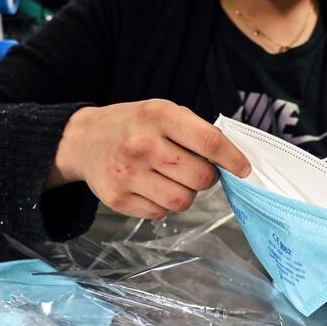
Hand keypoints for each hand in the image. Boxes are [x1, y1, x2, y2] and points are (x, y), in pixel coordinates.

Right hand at [48, 99, 250, 219]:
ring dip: (186, 194)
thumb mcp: (161, 112)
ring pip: (182, 201)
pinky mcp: (117, 199)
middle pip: (200, 177)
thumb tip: (231, 159)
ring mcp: (128, 174)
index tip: (244, 169)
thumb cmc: (132, 125)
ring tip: (172, 180)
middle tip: (196, 170)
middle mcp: (143, 144)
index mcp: (159, 116)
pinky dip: (163, 205)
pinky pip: (160, 213)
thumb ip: (194, 131)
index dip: (233, 159)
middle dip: (207, 178)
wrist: (82, 140)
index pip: (209, 141)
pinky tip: (152, 188)